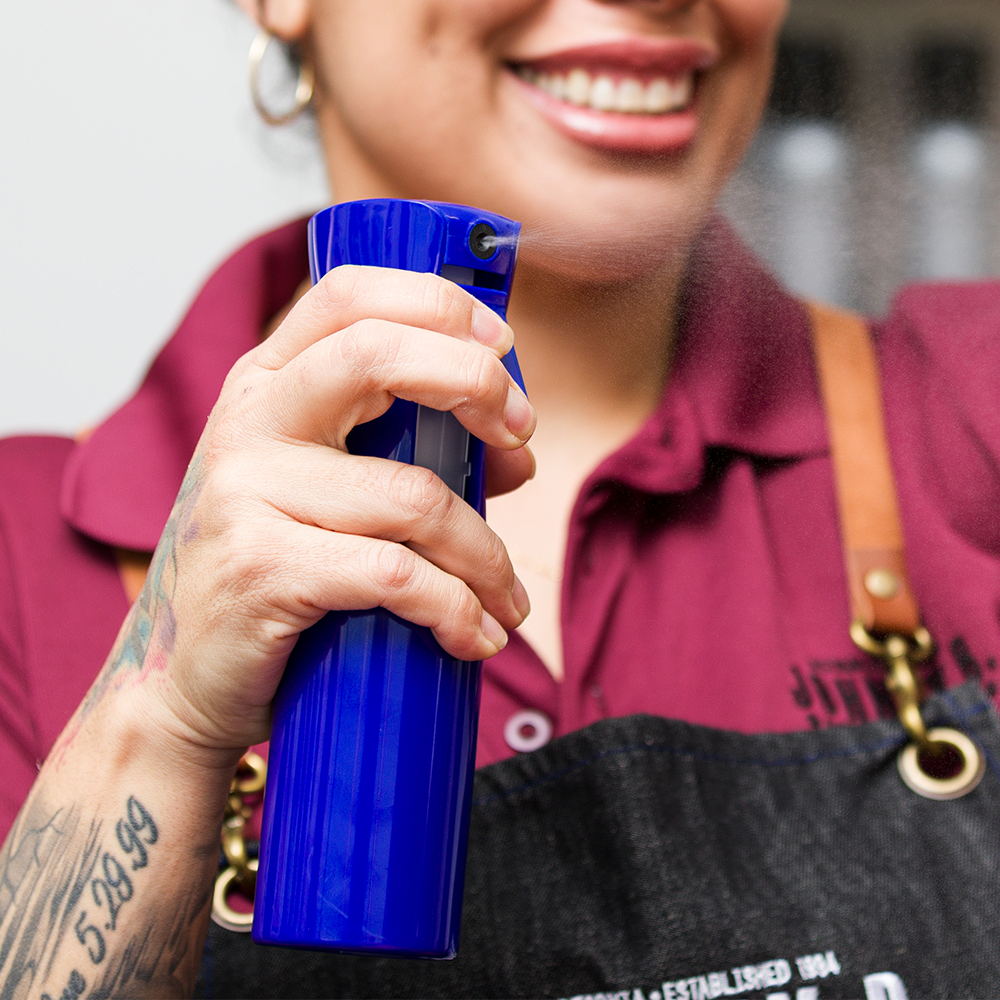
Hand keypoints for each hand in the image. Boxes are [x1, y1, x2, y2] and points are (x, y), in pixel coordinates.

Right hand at [93, 265, 534, 756]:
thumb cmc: (275, 577)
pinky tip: (473, 635)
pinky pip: (395, 573)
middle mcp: (250, 421)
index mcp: (266, 384)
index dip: (438, 305)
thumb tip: (516, 453)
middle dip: (475, 382)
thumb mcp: (335, 497)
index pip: (350, 296)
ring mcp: (246, 491)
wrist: (185, 680)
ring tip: (507, 600)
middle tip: (522, 436)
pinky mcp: (260, 567)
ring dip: (486, 556)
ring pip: (414, 496)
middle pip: (375, 353)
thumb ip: (418, 457)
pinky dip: (456, 609)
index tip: (500, 348)